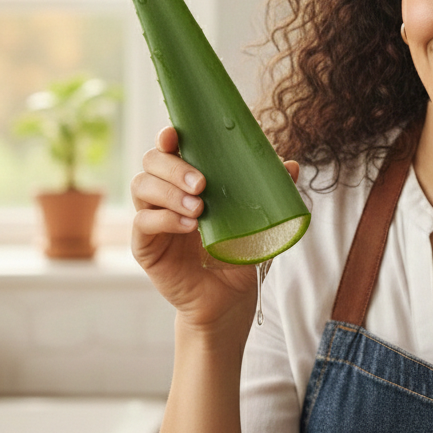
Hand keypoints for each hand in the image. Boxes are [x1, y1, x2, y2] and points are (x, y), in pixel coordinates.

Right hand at [130, 126, 298, 332]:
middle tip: (203, 183)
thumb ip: (271, 192)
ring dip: (170, 192)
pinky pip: (143, 222)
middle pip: (151, 162)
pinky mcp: (145, 246)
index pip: (170, 149)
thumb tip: (291, 165)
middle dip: (174, 166)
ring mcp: (152, 219)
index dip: (168, 137)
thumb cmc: (240, 254)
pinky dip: (165, 219)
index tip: (176, 135)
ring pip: (141, 187)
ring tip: (200, 209)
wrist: (231, 298)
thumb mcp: (260, 221)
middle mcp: (165, 195)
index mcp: (188, 182)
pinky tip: (189, 226)